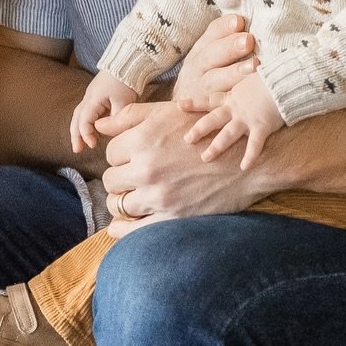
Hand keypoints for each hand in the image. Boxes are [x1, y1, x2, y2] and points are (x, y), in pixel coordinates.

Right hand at [71, 70, 139, 151]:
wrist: (125, 64)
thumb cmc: (124, 81)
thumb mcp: (123, 101)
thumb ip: (116, 117)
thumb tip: (110, 132)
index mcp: (93, 99)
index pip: (84, 120)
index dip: (87, 134)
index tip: (93, 145)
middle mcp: (88, 98)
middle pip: (76, 118)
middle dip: (75, 135)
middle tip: (77, 150)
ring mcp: (91, 96)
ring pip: (79, 115)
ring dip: (78, 130)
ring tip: (80, 145)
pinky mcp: (96, 96)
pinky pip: (86, 112)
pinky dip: (84, 123)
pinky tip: (90, 132)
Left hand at [95, 97, 275, 235]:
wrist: (247, 160)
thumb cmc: (205, 132)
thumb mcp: (167, 114)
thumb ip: (129, 117)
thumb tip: (98, 126)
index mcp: (144, 140)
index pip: (110, 153)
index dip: (120, 154)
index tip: (132, 155)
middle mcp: (148, 169)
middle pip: (111, 179)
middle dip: (119, 176)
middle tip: (133, 175)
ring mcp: (160, 196)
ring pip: (119, 204)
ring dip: (121, 200)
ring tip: (131, 195)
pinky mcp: (173, 218)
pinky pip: (134, 230)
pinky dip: (122, 229)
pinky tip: (118, 226)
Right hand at [173, 14, 257, 112]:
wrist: (180, 112)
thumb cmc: (204, 77)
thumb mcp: (206, 56)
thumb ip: (223, 39)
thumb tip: (245, 21)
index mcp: (199, 51)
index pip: (211, 34)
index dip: (224, 27)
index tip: (240, 21)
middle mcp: (197, 68)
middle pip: (211, 55)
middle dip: (229, 47)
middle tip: (248, 40)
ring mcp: (201, 90)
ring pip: (215, 80)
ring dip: (234, 72)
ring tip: (254, 65)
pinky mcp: (207, 109)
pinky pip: (219, 104)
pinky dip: (233, 99)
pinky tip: (248, 95)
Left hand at [183, 69, 283, 169]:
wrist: (285, 79)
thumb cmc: (272, 77)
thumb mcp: (252, 79)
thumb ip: (247, 86)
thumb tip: (246, 82)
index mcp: (233, 97)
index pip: (210, 100)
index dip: (194, 103)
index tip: (179, 105)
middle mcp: (236, 108)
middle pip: (213, 120)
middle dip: (198, 130)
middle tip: (186, 140)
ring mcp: (247, 118)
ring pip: (227, 134)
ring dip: (216, 147)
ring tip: (205, 158)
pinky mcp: (262, 125)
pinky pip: (254, 144)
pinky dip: (250, 156)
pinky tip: (244, 167)